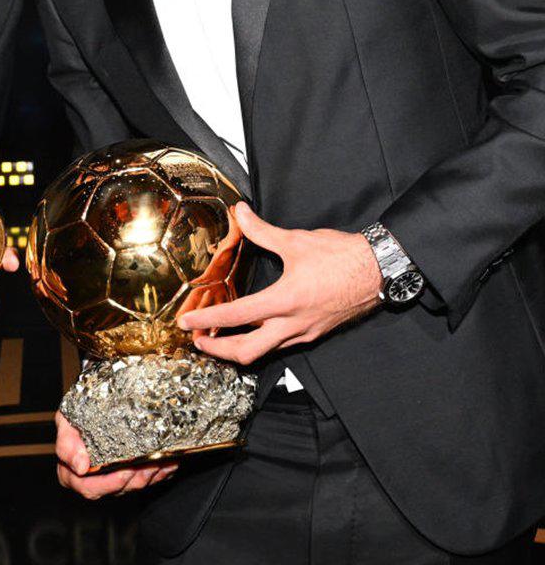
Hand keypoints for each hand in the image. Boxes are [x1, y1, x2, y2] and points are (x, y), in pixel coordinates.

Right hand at [54, 412, 177, 498]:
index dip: (108, 484)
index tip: (123, 472)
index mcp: (72, 475)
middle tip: (149, 464)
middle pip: (118, 489)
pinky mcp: (129, 477)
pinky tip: (169, 462)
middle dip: (137, 478)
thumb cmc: (75, 416)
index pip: (90, 488)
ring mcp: (112, 480)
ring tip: (162, 459)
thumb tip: (80, 466)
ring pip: (135, 485)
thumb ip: (67, 443)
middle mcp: (93, 481)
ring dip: (151, 474)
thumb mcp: (64, 422)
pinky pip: (148, 480)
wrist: (90, 406)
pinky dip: (160, 472)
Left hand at [177, 202, 381, 364]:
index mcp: (285, 301)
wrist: (378, 271)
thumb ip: (262, 230)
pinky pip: (282, 345)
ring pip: (265, 352)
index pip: (236, 316)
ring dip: (238, 348)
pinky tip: (254, 330)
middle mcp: (293, 324)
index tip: (187, 323)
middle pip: (247, 351)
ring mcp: (305, 332)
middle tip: (198, 340)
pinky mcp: (314, 333)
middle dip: (218, 350)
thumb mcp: (296, 240)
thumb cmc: (341, 257)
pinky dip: (261, 342)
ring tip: (218, 338)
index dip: (207, 321)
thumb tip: (240, 213)